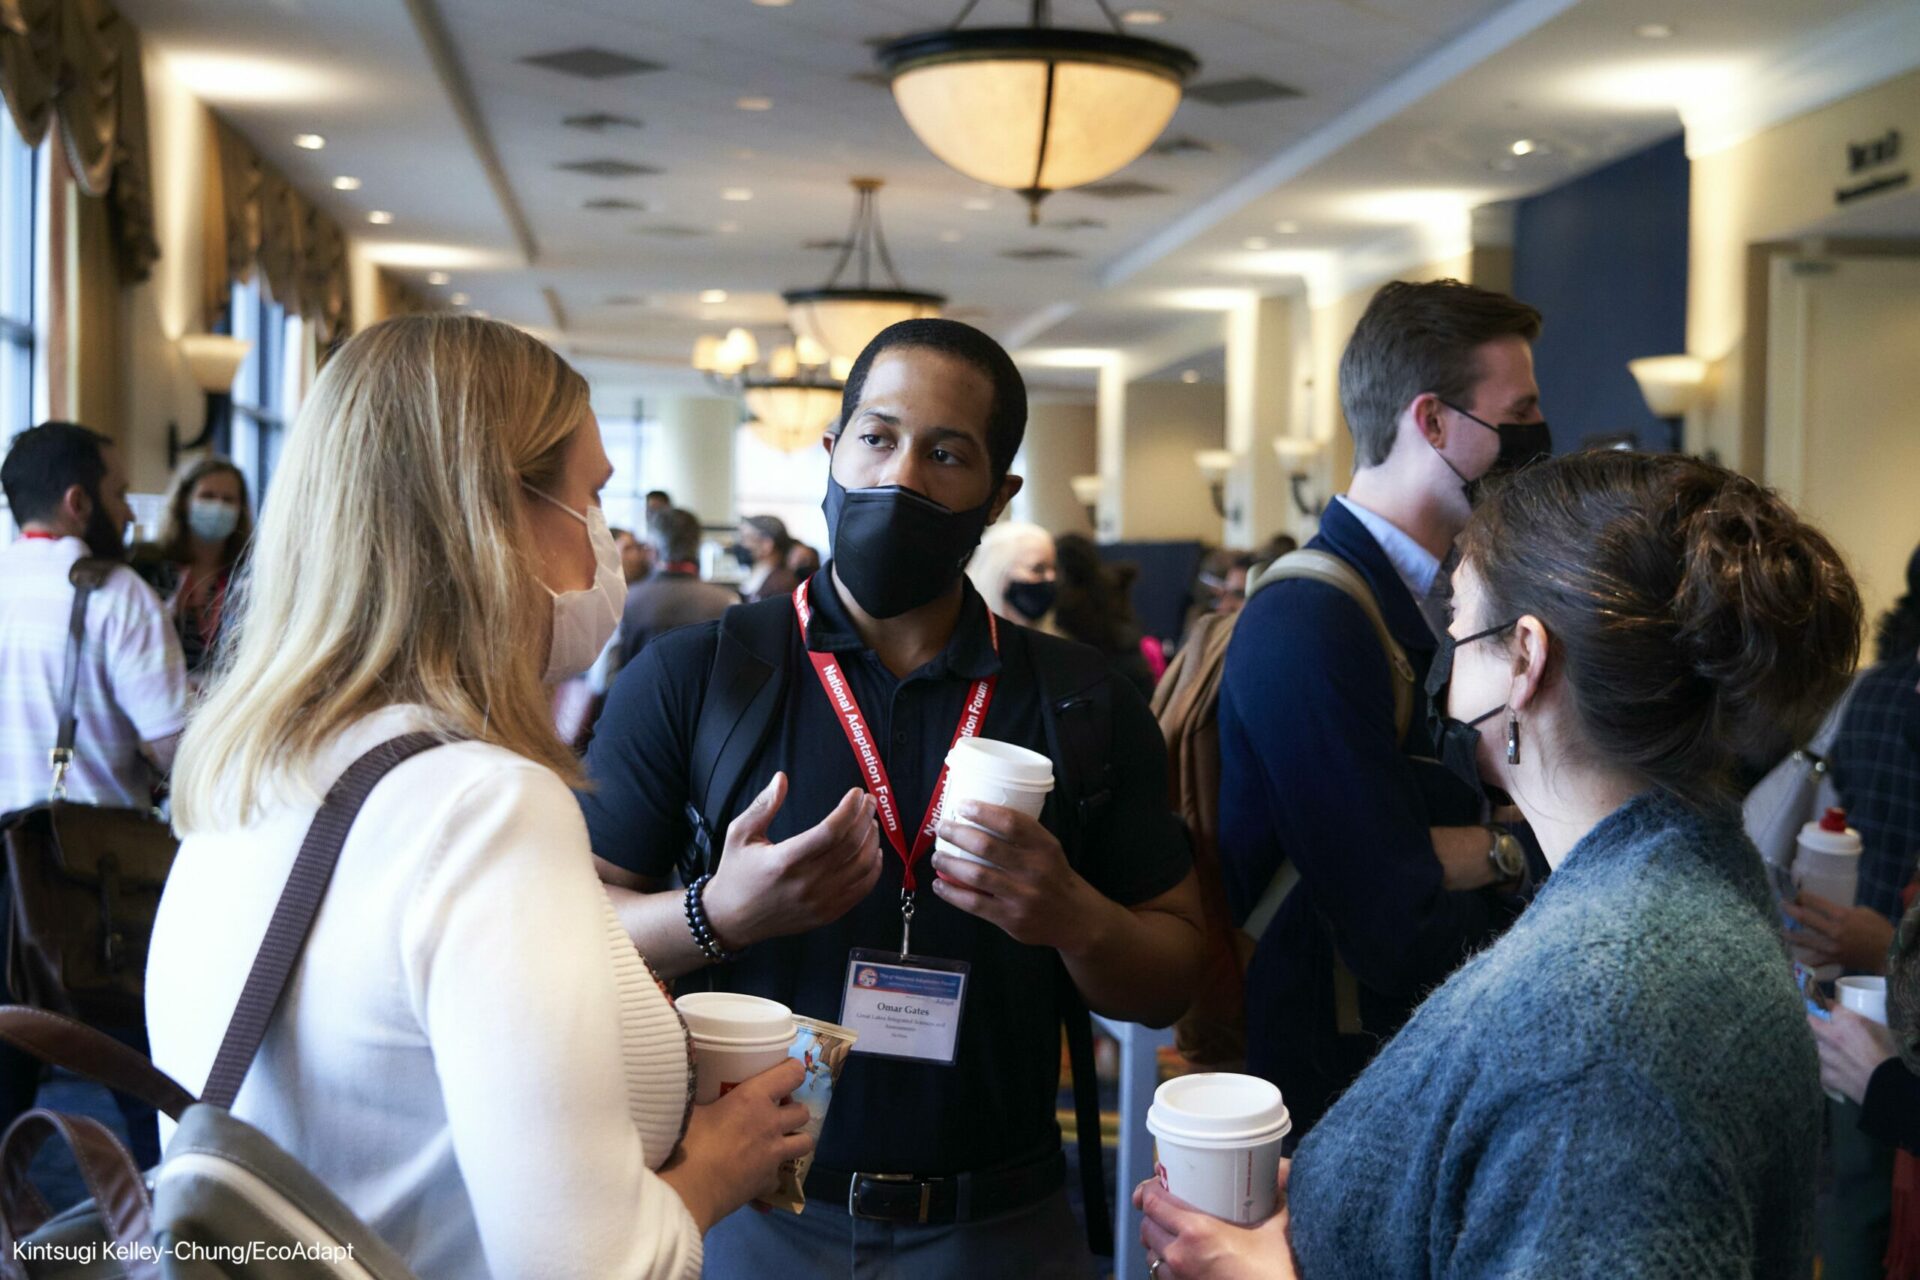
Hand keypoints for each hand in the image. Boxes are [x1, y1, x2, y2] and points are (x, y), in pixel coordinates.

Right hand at [659, 1057, 811, 1230]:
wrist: (688, 1190)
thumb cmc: (687, 1143)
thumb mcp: (691, 1110)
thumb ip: (701, 1097)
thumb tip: (690, 1085)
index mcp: (753, 1098)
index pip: (792, 1073)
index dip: (792, 1071)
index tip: (783, 1074)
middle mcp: (771, 1123)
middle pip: (803, 1111)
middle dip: (793, 1110)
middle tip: (774, 1113)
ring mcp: (774, 1155)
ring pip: (805, 1142)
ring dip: (795, 1140)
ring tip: (777, 1141)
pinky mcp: (768, 1182)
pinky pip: (780, 1176)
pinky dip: (771, 1174)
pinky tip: (757, 1175)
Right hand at [704, 774, 882, 948]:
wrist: (733, 919)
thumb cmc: (736, 873)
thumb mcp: (739, 834)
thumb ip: (763, 805)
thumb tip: (782, 778)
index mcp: (785, 860)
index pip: (830, 831)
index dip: (849, 809)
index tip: (857, 793)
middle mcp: (806, 883)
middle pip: (851, 845)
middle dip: (865, 817)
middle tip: (869, 801)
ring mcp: (820, 901)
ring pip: (861, 866)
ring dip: (871, 840)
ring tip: (870, 822)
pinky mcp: (827, 914)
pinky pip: (861, 889)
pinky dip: (873, 868)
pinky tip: (873, 851)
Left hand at [929, 801, 1103, 951]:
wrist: (1075, 919)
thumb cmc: (1054, 876)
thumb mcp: (1048, 849)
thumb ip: (1022, 836)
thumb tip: (978, 816)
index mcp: (1044, 847)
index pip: (1011, 823)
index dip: (983, 812)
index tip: (962, 806)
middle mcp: (1034, 869)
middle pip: (986, 846)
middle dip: (957, 834)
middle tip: (943, 828)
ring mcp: (1021, 896)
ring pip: (975, 874)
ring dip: (949, 863)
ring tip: (937, 857)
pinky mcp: (1010, 918)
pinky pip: (974, 903)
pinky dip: (952, 893)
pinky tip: (940, 885)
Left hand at [1134, 1162, 1297, 1279]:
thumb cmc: (1279, 1272)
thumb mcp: (1278, 1224)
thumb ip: (1275, 1192)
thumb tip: (1281, 1168)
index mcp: (1197, 1232)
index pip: (1152, 1201)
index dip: (1151, 1189)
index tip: (1159, 1183)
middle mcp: (1181, 1256)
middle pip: (1146, 1226)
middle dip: (1154, 1214)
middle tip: (1169, 1204)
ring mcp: (1180, 1279)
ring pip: (1150, 1253)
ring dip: (1157, 1240)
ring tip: (1174, 1231)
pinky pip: (1161, 1275)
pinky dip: (1165, 1263)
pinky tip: (1183, 1257)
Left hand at [1783, 892, 1893, 974]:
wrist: (1888, 953)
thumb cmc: (1878, 929)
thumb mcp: (1863, 912)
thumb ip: (1842, 911)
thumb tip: (1826, 910)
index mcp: (1842, 916)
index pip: (1815, 903)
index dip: (1801, 897)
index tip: (1793, 893)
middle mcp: (1833, 931)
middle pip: (1805, 918)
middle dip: (1790, 910)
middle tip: (1781, 905)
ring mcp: (1831, 946)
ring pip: (1804, 940)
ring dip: (1790, 934)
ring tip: (1781, 931)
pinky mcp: (1833, 959)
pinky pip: (1814, 961)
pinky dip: (1803, 960)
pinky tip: (1793, 959)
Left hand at [1810, 1006, 1897, 1106]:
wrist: (1886, 1086)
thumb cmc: (1888, 1056)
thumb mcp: (1880, 1030)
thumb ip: (1861, 1020)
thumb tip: (1853, 1016)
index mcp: (1846, 1021)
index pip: (1827, 1004)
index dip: (1828, 1005)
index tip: (1829, 1007)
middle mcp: (1830, 1035)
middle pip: (1812, 1021)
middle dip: (1817, 1021)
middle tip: (1827, 1026)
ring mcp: (1824, 1056)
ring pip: (1819, 1046)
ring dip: (1826, 1047)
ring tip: (1842, 1055)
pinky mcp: (1824, 1074)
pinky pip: (1824, 1067)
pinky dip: (1831, 1069)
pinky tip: (1843, 1072)